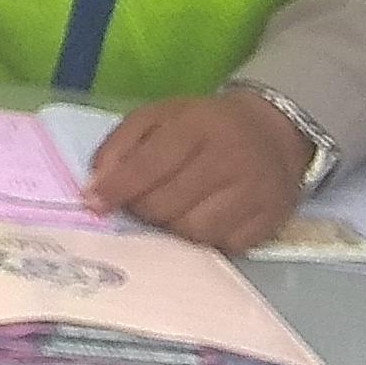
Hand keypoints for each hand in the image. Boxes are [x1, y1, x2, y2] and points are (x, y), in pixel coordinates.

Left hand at [84, 91, 309, 250]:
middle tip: (138, 205)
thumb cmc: (204, 125)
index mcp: (198, 126)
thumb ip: (121, 145)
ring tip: (170, 213)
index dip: (117, 189)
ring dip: (171, 230)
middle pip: (166, 206)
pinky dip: (204, 242)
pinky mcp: (269, 221)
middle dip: (142, 210)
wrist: (272, 132)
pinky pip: (222, 247)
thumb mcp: (159, 117)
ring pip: (193, 233)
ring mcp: (253, 193)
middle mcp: (229, 159)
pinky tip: (201, 221)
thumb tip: (96, 187)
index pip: (149, 166)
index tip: (93, 204)